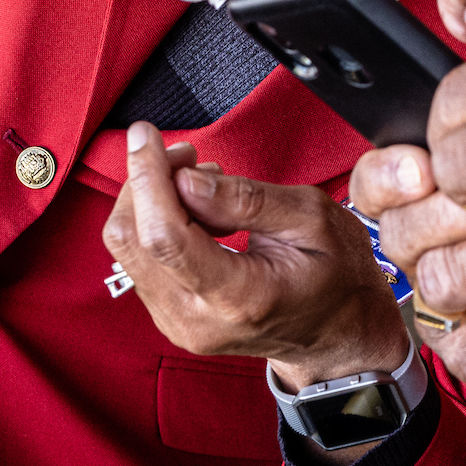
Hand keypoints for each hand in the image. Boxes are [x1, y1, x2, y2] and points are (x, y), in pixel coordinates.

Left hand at [103, 123, 412, 395]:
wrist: (338, 330)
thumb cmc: (336, 273)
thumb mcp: (312, 218)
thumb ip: (247, 199)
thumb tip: (186, 180)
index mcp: (238, 296)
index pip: (165, 237)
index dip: (147, 178)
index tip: (145, 134)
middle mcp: (196, 318)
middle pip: (131, 240)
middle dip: (146, 182)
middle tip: (188, 155)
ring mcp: (178, 323)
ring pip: (127, 247)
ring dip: (151, 200)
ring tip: (204, 181)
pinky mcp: (169, 317)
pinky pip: (141, 259)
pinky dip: (157, 221)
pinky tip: (197, 209)